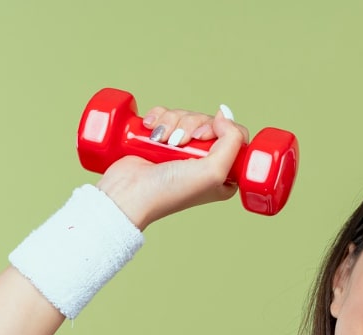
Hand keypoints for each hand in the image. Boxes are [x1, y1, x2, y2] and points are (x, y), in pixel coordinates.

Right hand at [96, 104, 250, 229]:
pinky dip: (157, 118)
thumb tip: (224, 114)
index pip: (234, 135)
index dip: (218, 129)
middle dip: (189, 126)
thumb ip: (232, 142)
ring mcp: (182, 152)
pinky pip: (165, 115)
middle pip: (208, 122)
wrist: (129, 193)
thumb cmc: (170, 190)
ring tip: (160, 142)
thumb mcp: (213, 172)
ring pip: (186, 117)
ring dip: (171, 123)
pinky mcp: (161, 141)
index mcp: (224, 174)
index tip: (200, 138)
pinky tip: (151, 130)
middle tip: (178, 142)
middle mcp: (205, 162)